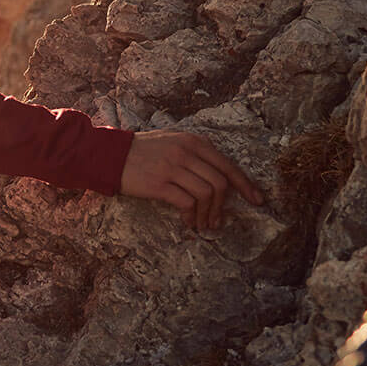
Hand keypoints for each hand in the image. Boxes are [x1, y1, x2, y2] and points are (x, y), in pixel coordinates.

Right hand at [118, 131, 263, 229]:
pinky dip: (192, 217)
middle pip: (220, 182)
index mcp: (193, 141)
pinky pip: (187, 203)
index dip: (245, 185)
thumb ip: (196, 154)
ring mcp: (173, 167)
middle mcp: (186, 152)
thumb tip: (220, 179)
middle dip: (223, 206)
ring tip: (204, 224)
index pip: (227, 165)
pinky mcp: (159, 184)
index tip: (256, 200)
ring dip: (208, 214)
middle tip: (218, 221)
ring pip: (206, 194)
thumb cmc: (142, 151)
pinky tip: (188, 222)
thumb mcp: (173, 141)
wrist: (110, 155)